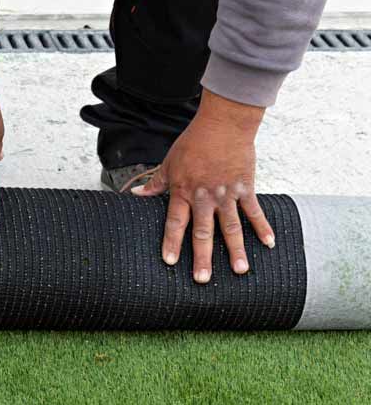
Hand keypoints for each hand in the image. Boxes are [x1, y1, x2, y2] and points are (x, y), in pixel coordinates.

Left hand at [131, 92, 275, 282]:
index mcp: (183, 192)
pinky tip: (268, 244)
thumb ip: (156, 184)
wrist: (223, 124)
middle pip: (203, 232)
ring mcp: (227, 194)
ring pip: (231, 227)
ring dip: (236, 250)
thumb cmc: (193, 143)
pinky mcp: (246, 188)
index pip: (175, 223)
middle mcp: (205, 197)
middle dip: (203, 257)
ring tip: (240, 271)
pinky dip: (263, 228)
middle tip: (203, 279)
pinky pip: (255, 211)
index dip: (172, 243)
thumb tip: (136, 196)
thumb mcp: (169, 163)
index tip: (170, 262)